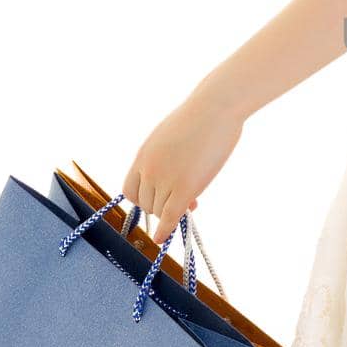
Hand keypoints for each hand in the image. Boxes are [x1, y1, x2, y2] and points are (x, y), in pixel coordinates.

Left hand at [123, 87, 244, 247]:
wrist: (215, 107)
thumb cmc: (202, 117)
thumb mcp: (173, 137)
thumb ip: (168, 158)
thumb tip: (176, 175)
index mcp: (143, 155)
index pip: (131, 189)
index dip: (144, 198)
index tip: (160, 198)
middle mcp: (149, 169)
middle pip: (146, 202)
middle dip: (162, 205)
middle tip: (186, 199)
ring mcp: (165, 178)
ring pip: (160, 209)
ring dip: (172, 211)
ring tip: (194, 200)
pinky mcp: (185, 187)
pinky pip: (170, 216)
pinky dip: (165, 230)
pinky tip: (162, 239)